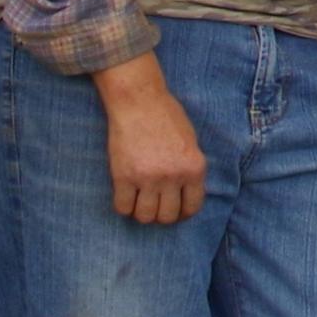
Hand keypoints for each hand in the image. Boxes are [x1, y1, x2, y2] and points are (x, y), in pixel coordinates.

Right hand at [93, 57, 207, 225]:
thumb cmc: (166, 115)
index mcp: (194, 168)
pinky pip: (122, 207)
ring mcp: (148, 178)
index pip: (192, 207)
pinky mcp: (123, 176)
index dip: (182, 213)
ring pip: (145, 216)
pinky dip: (123, 207)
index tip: (175, 210)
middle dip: (161, 215)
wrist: (139, 100)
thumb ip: (190, 167)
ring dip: (142, 213)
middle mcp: (174, 176)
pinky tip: (125, 196)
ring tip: (139, 202)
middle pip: (168, 216)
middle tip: (154, 205)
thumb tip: (187, 191)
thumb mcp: (190, 141)